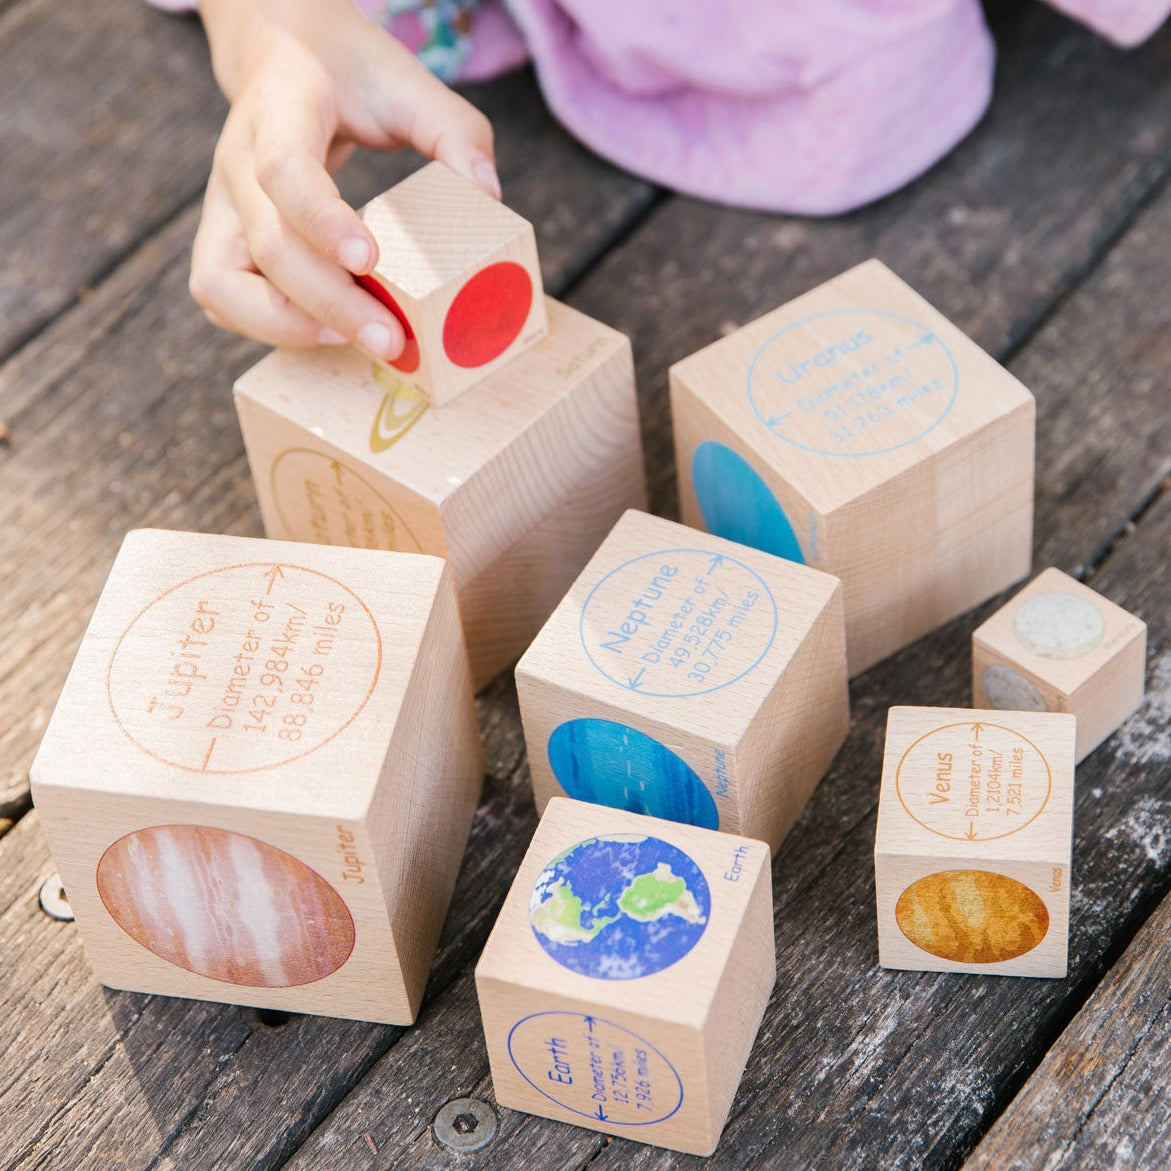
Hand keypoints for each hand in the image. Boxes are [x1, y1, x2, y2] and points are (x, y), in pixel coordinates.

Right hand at [191, 0, 499, 356]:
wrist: (283, 54)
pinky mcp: (221, 240)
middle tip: (391, 340)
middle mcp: (236, 162)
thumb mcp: (407, 82)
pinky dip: (269, 327)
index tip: (371, 260)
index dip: (323, 221)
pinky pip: (224, 300)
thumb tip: (488, 196)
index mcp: (279, 109)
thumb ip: (455, 131)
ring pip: (220, 284)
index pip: (284, 169)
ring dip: (287, 326)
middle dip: (329, 303)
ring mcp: (221, 207)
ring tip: (353, 339)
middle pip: (265, 244)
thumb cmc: (349, 74)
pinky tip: (326, 332)